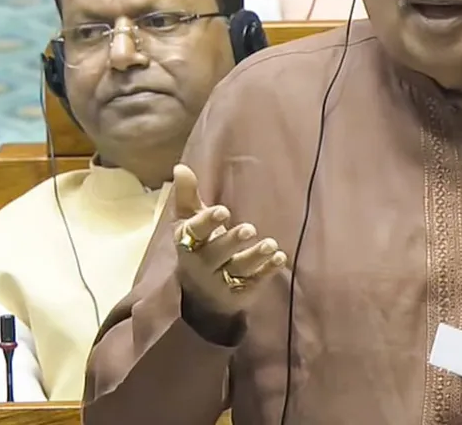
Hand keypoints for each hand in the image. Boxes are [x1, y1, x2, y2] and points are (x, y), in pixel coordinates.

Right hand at [171, 164, 287, 319]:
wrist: (200, 295)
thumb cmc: (198, 247)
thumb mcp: (189, 222)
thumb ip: (187, 196)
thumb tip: (181, 166)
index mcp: (188, 243)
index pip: (194, 233)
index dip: (207, 222)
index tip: (223, 210)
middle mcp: (202, 264)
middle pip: (216, 253)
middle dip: (232, 241)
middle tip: (250, 229)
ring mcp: (221, 282)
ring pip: (237, 269)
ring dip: (255, 256)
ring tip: (271, 244)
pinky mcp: (239, 294)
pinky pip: (254, 283)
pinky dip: (267, 271)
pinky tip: (281, 258)